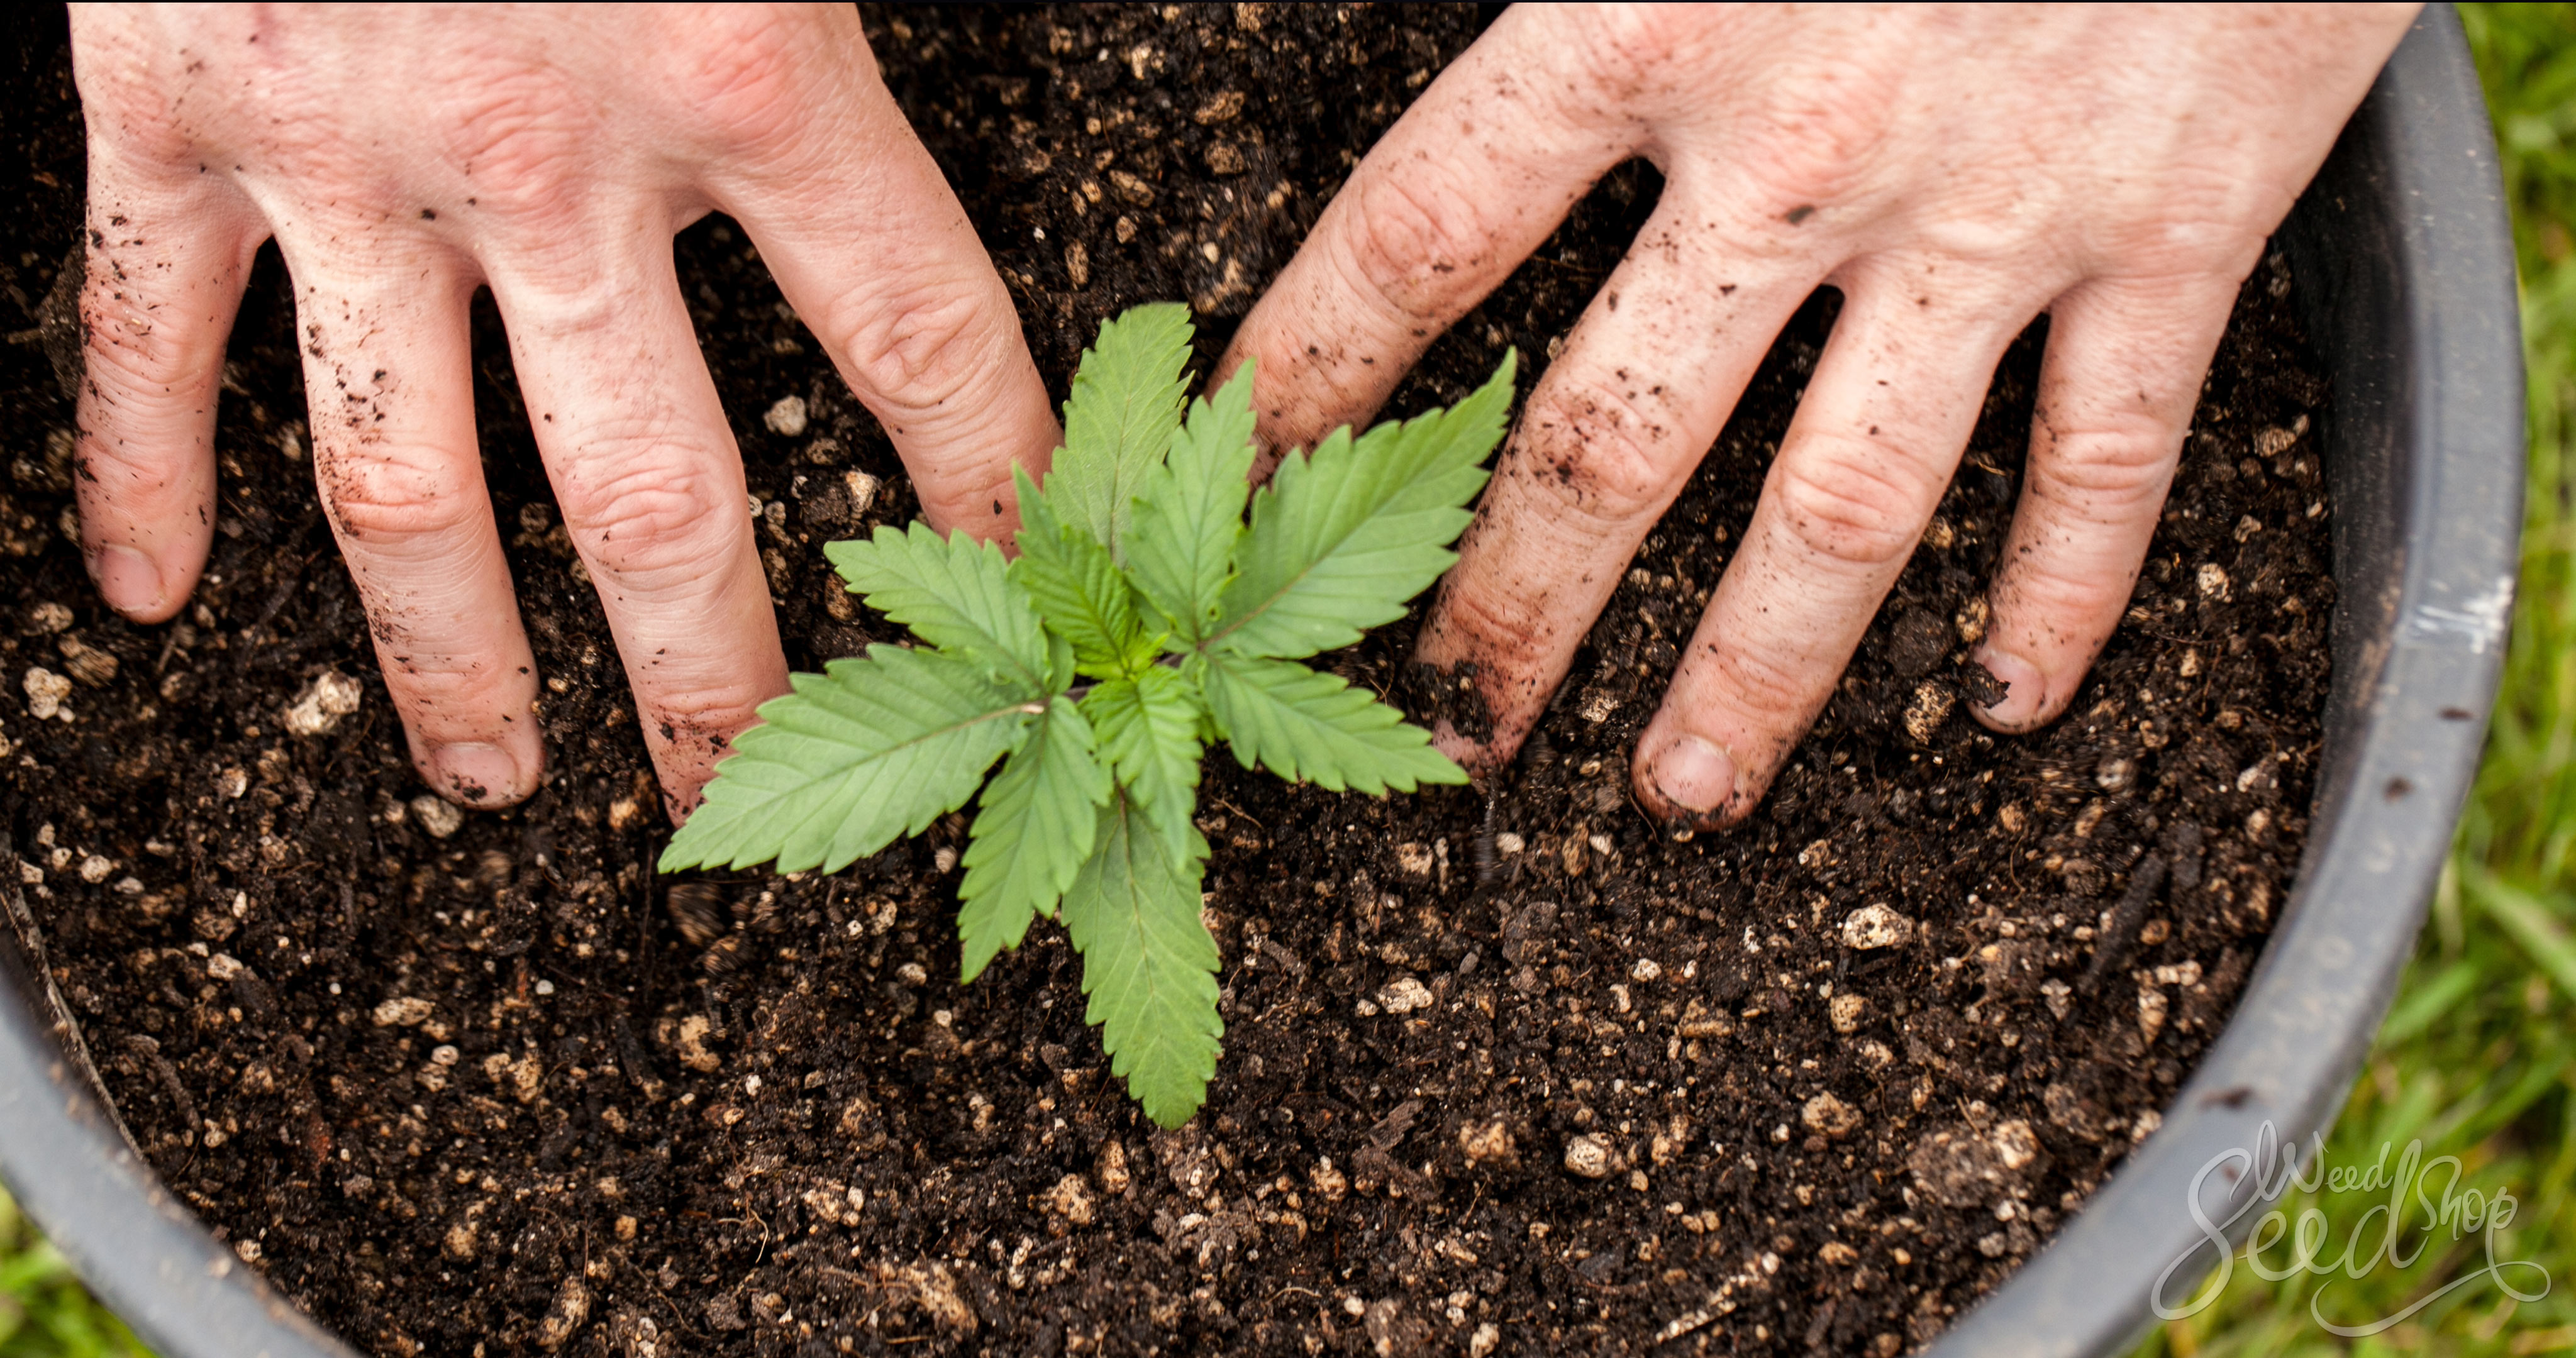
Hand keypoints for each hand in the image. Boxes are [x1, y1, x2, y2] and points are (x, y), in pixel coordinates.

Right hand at [68, 3, 1056, 811]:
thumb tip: (939, 92)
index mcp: (741, 61)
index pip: (919, 337)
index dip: (992, 483)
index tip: (1032, 591)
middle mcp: (542, 147)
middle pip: (657, 489)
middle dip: (712, 667)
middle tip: (741, 797)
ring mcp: (339, 151)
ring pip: (402, 481)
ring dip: (448, 656)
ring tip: (497, 781)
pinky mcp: (161, 108)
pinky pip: (144, 331)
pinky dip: (134, 471)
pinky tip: (144, 601)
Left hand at [1220, 3, 2415, 827]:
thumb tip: (1471, 102)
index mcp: (1657, 15)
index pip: (1427, 234)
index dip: (1318, 370)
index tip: (1248, 475)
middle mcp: (1808, 152)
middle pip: (1614, 435)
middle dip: (1517, 601)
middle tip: (1460, 722)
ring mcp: (1994, 216)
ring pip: (1842, 507)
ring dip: (1755, 676)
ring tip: (1681, 792)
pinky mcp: (2178, 233)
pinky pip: (2107, 460)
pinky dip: (2063, 597)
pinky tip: (2010, 705)